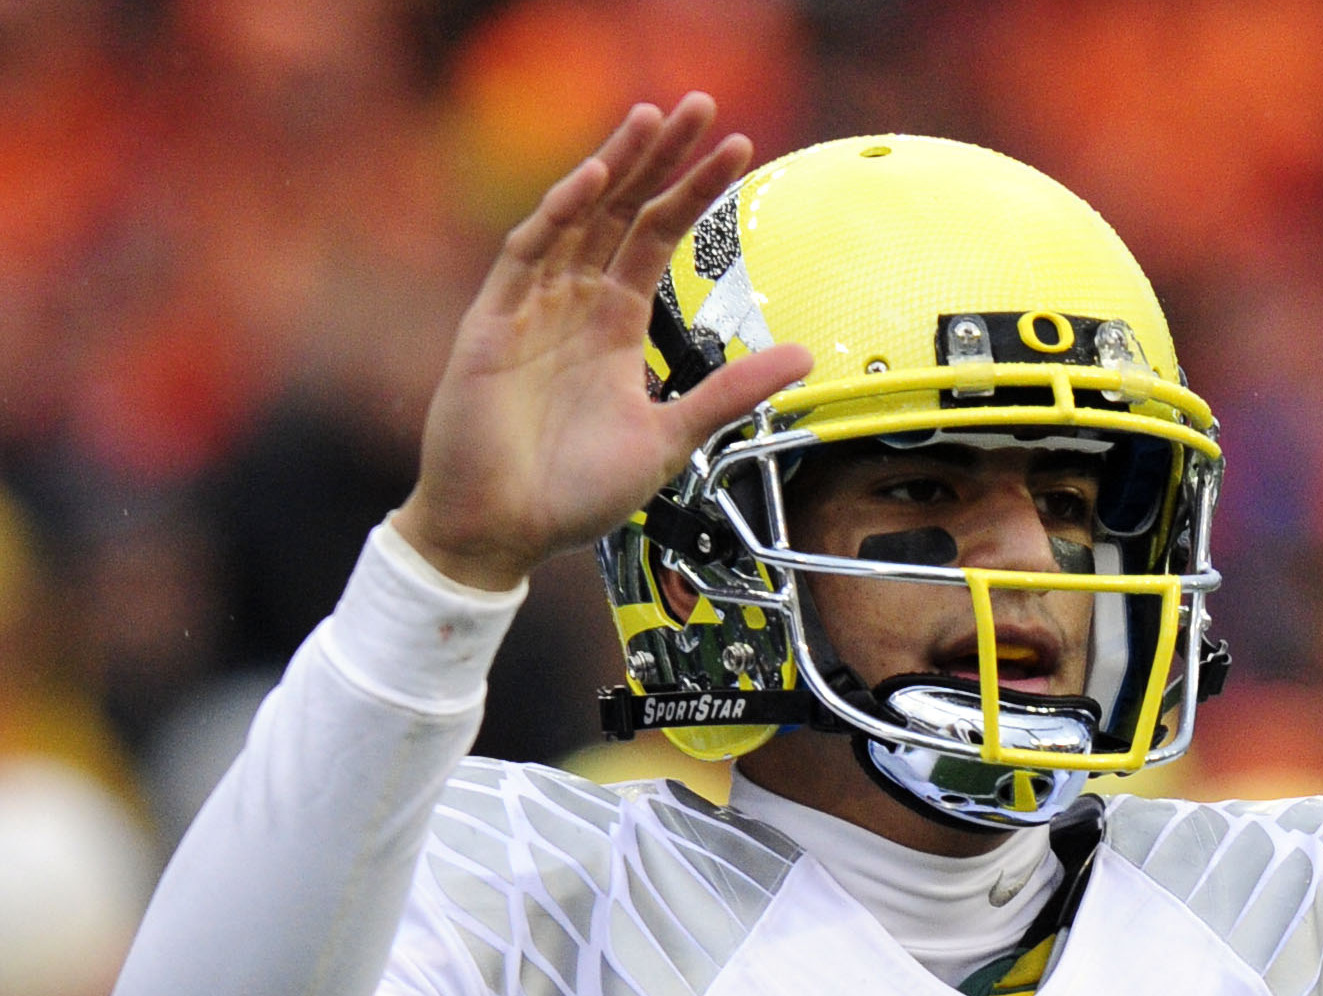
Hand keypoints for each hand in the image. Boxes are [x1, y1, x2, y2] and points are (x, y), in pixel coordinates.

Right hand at [394, 96, 813, 590]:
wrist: (505, 533)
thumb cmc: (576, 492)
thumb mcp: (671, 437)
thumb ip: (730, 391)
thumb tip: (803, 356)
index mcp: (613, 327)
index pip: (657, 239)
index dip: (693, 193)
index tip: (739, 150)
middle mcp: (572, 305)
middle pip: (622, 212)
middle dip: (660, 159)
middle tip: (702, 107)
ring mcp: (530, 309)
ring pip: (576, 219)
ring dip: (615, 167)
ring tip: (653, 120)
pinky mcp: (491, 327)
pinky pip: (526, 256)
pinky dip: (558, 216)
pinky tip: (594, 182)